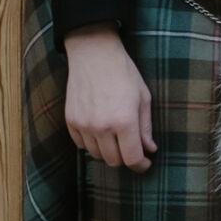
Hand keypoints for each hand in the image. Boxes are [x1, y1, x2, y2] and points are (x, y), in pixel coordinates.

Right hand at [63, 24, 156, 171]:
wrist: (94, 54)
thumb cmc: (123, 73)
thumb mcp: (143, 97)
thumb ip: (146, 127)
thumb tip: (150, 149)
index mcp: (124, 121)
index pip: (132, 158)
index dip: (141, 165)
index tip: (145, 163)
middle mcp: (102, 127)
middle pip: (114, 161)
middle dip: (125, 157)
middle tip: (131, 146)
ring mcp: (84, 125)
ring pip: (96, 155)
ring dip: (108, 151)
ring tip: (115, 136)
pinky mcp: (71, 121)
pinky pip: (81, 145)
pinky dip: (91, 143)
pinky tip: (99, 131)